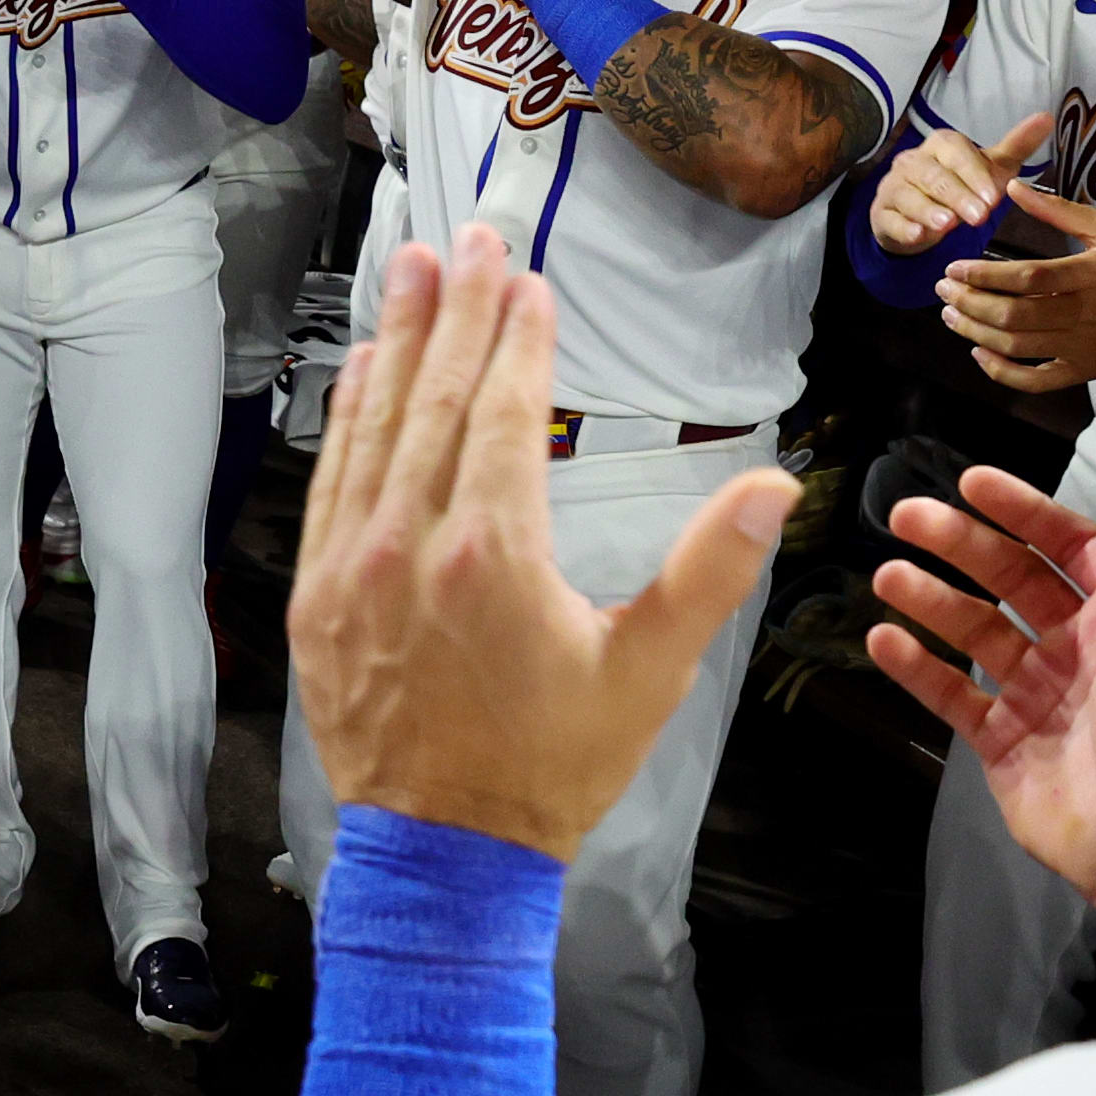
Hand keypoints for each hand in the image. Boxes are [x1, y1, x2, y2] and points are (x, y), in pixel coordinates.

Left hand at [287, 230, 794, 858]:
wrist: (446, 855)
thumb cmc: (551, 768)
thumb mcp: (648, 673)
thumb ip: (710, 571)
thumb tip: (775, 486)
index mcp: (493, 555)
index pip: (504, 413)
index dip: (517, 338)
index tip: (526, 281)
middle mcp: (409, 547)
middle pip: (434, 402)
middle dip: (453, 312)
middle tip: (465, 239)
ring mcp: (352, 571)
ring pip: (373, 431)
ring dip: (393, 346)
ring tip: (408, 272)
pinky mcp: (319, 601)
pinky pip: (333, 485)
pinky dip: (350, 421)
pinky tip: (362, 375)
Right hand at [865, 465, 1095, 901]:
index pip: (1068, 545)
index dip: (1022, 511)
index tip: (972, 485)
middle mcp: (1079, 648)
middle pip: (1010, 580)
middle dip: (961, 545)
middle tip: (908, 517)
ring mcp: (1039, 695)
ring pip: (974, 632)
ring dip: (931, 600)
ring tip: (889, 576)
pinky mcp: (1005, 743)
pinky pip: (952, 696)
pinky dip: (918, 668)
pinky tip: (884, 638)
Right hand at [869, 106, 1029, 254]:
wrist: (919, 214)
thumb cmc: (960, 187)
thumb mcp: (990, 168)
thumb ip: (1017, 146)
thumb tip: (1047, 117)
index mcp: (940, 145)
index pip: (956, 153)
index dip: (974, 174)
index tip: (994, 197)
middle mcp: (913, 162)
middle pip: (934, 176)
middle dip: (958, 196)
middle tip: (980, 217)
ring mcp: (894, 187)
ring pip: (909, 196)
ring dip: (928, 211)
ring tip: (947, 225)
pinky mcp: (882, 214)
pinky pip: (890, 220)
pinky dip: (904, 228)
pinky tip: (918, 236)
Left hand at [936, 179, 1095, 392]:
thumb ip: (1057, 210)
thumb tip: (1012, 186)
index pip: (1030, 277)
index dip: (985, 275)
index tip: (954, 267)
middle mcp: (1090, 313)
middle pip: (1015, 315)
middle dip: (970, 301)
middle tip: (943, 288)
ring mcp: (1086, 346)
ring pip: (1018, 346)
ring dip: (975, 332)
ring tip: (951, 313)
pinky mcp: (1084, 371)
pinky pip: (1037, 381)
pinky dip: (1002, 373)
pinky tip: (979, 354)